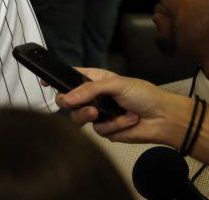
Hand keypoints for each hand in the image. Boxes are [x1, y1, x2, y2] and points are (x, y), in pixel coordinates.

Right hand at [56, 67, 188, 147]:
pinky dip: (114, 125)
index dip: (56, 80)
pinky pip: (99, 130)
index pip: (70, 77)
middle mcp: (94, 97)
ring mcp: (99, 114)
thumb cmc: (144, 95)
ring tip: (99, 113)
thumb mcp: (115, 83)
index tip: (45, 83)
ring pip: (78, 118)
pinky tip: (128, 119)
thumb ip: (89, 89)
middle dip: (68, 103)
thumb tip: (67, 97)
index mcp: (95, 80)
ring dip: (88, 116)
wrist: (164, 118)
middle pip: (68, 101)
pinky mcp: (107, 130)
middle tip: (70, 103)